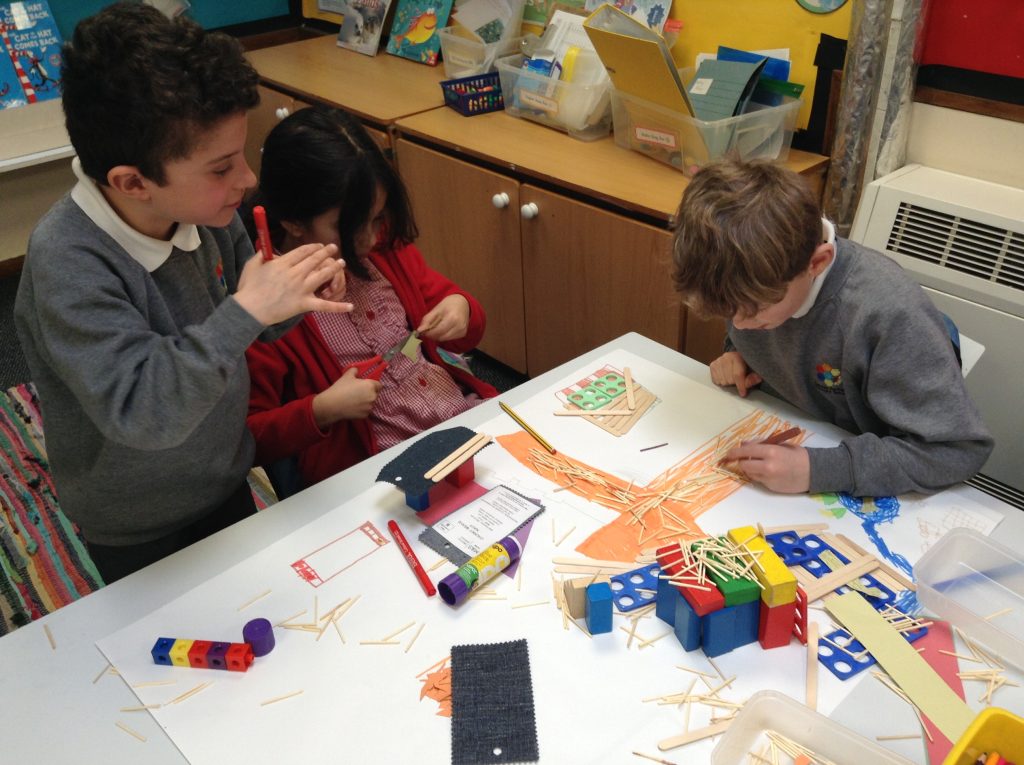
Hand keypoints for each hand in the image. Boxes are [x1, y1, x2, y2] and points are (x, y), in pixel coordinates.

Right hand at [235, 243, 352, 325]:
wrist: (250, 309)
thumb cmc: (249, 287)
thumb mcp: (252, 264)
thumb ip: (263, 254)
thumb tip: (269, 249)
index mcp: (283, 263)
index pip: (303, 251)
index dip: (313, 247)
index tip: (319, 245)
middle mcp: (295, 274)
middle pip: (315, 260)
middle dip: (326, 252)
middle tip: (333, 247)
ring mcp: (302, 289)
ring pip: (323, 275)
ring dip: (334, 267)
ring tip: (342, 262)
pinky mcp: (304, 304)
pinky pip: (325, 306)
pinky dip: (339, 307)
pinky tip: (351, 306)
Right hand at [311, 367, 380, 427]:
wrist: (332, 405)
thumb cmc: (340, 388)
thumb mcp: (347, 375)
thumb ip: (355, 370)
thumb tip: (357, 370)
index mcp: (370, 386)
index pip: (379, 385)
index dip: (373, 385)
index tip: (366, 386)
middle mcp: (373, 397)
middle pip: (375, 394)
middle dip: (369, 393)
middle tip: (358, 393)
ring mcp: (370, 407)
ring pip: (371, 403)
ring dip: (366, 402)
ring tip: (355, 401)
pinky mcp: (366, 415)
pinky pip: (366, 411)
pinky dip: (362, 409)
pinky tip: (353, 407)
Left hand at [416, 295, 469, 342]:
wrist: (464, 303)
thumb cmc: (449, 304)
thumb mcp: (436, 309)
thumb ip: (427, 320)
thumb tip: (419, 331)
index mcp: (452, 318)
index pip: (437, 332)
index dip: (428, 333)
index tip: (422, 331)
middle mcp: (459, 327)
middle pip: (440, 337)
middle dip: (432, 335)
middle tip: (428, 330)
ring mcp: (462, 331)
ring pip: (444, 339)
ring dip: (437, 336)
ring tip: (435, 328)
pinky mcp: (463, 334)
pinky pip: (449, 339)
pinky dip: (443, 335)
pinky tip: (443, 329)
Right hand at [709, 351, 762, 396]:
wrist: (738, 359)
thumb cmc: (746, 366)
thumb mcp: (753, 371)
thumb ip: (753, 377)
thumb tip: (758, 379)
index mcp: (738, 356)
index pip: (737, 374)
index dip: (741, 385)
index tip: (743, 393)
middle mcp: (727, 356)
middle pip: (729, 379)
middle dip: (734, 383)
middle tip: (737, 380)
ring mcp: (719, 360)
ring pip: (722, 380)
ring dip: (728, 382)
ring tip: (732, 378)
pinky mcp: (713, 364)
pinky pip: (715, 380)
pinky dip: (721, 381)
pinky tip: (725, 377)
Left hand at [722, 443, 809, 492]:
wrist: (814, 472)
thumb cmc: (798, 455)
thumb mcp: (780, 445)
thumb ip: (761, 444)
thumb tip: (744, 443)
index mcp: (771, 452)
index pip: (745, 452)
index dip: (734, 453)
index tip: (728, 454)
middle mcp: (768, 466)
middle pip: (744, 465)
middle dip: (741, 462)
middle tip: (742, 459)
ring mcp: (769, 478)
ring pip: (749, 474)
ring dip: (750, 469)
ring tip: (760, 464)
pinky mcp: (771, 487)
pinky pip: (758, 480)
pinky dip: (758, 476)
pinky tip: (768, 472)